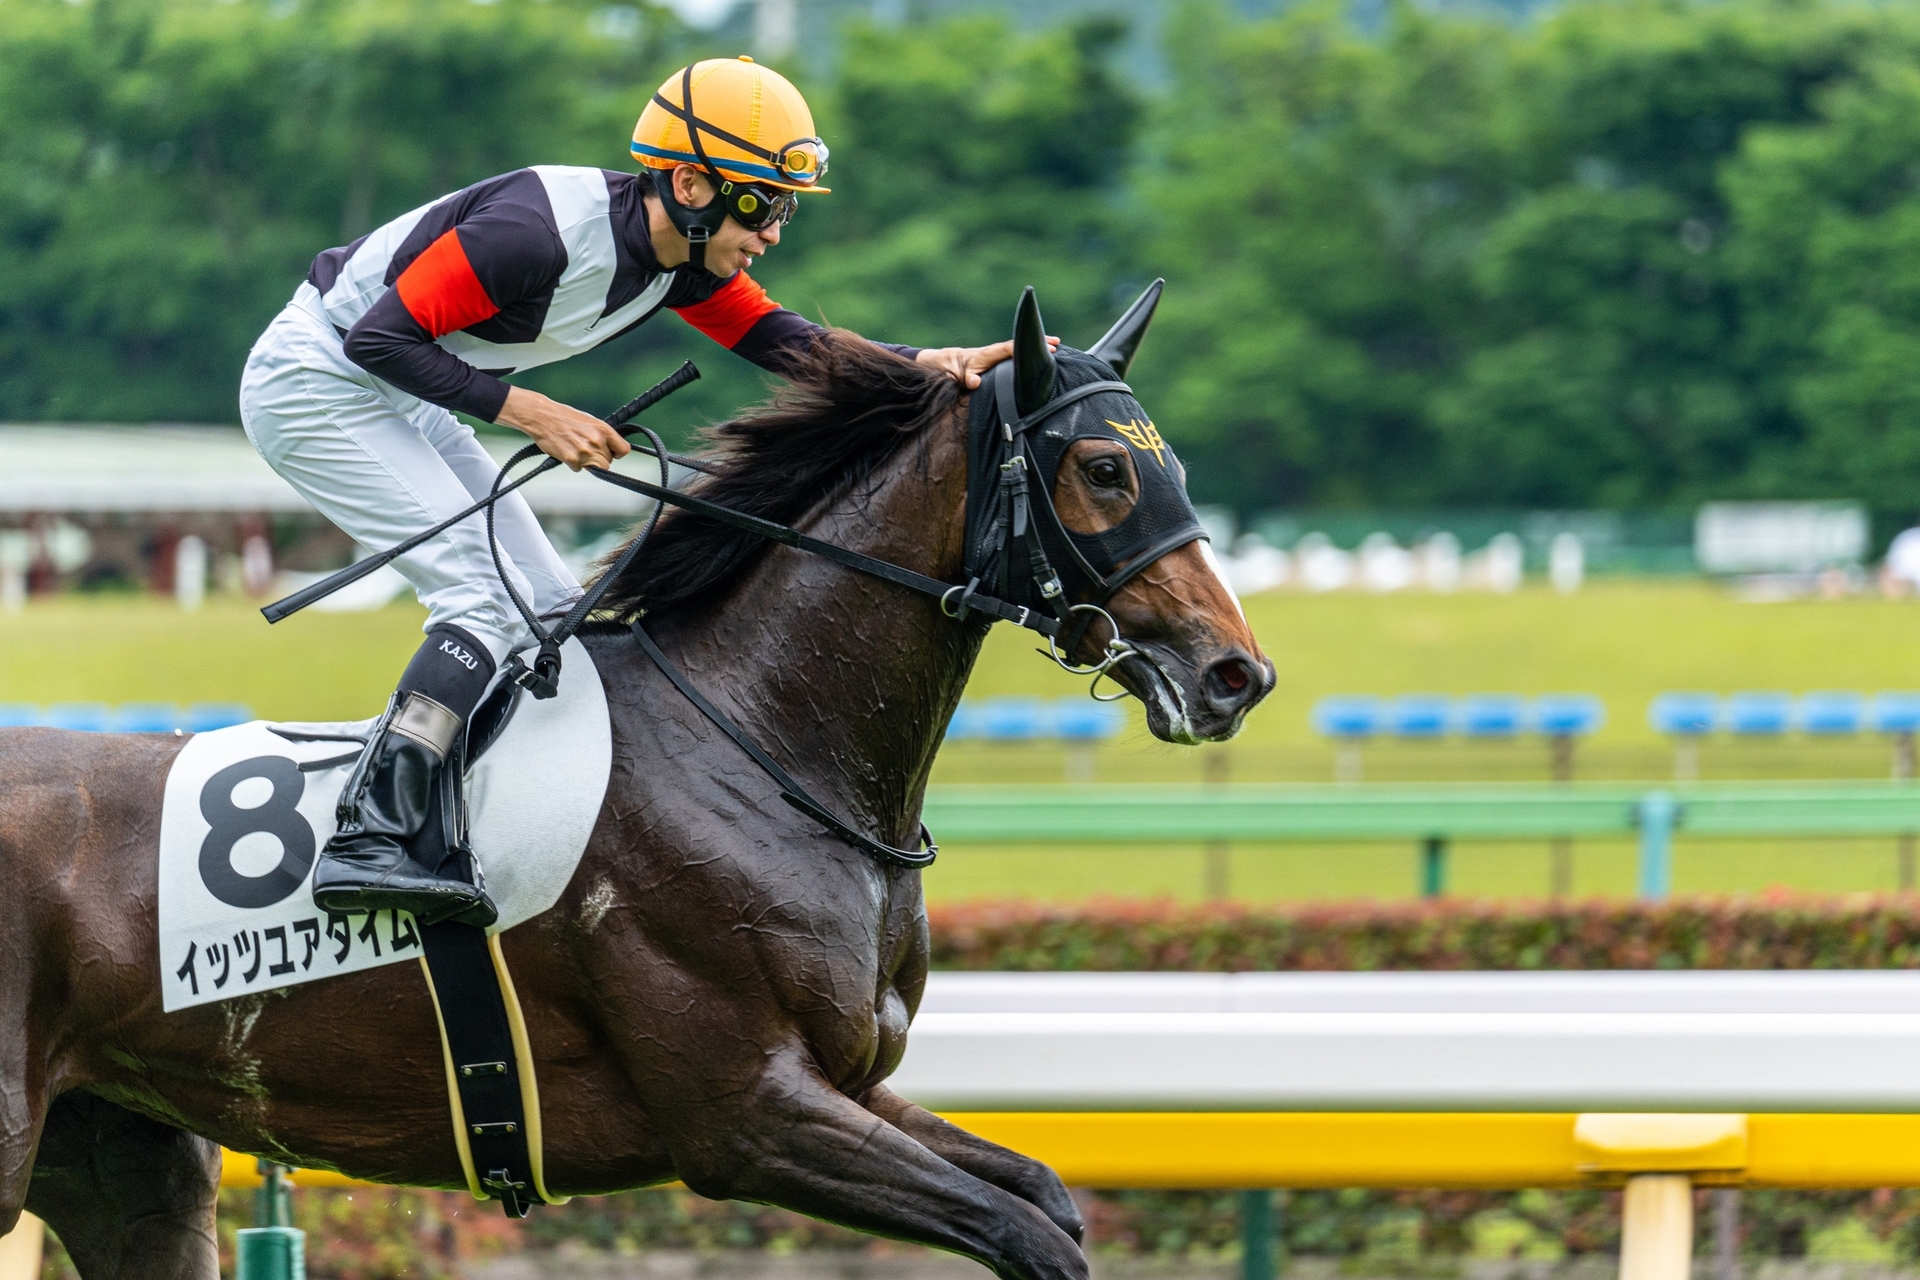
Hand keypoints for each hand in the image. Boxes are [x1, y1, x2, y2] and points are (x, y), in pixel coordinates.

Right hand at [496, 386, 629, 470]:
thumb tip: (611, 447)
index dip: (617, 453)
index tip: (612, 453)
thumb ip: (601, 435)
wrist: (542, 416)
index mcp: (603, 429)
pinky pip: (578, 469)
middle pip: (607, 462)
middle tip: (586, 450)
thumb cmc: (564, 417)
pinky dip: (573, 463)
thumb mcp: (589, 421)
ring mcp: (585, 452)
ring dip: (587, 463)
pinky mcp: (572, 460)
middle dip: (599, 459)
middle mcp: (596, 441)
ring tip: (575, 450)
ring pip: (595, 468)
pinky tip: (566, 451)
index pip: (624, 449)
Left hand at [915, 337, 1060, 389]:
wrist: (945, 363)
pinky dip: (1028, 351)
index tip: (1042, 347)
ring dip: (1036, 345)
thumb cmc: (953, 370)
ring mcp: (997, 354)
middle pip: (1019, 345)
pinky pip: (1016, 353)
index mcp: (988, 354)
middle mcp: (995, 351)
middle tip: (1057, 343)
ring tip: (1056, 345)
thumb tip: (974, 382)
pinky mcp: (998, 358)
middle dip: (1037, 343)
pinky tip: (1040, 354)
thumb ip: (967, 378)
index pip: (1010, 349)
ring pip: (1019, 348)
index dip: (1025, 348)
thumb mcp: (958, 376)